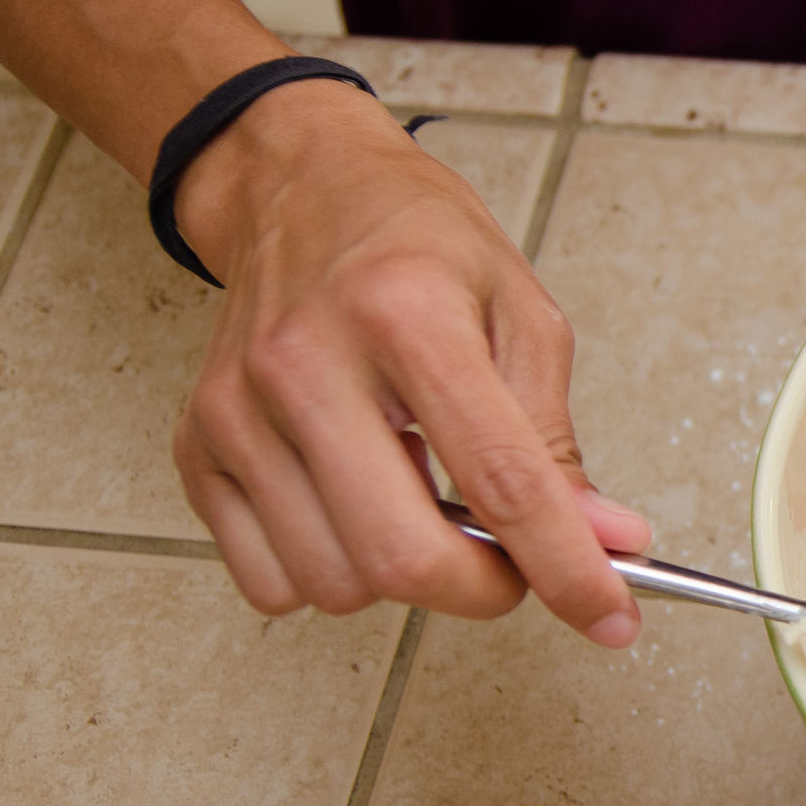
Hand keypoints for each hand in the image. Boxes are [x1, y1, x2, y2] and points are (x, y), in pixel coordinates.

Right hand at [171, 79, 651, 644]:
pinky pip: (270, 583)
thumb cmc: (417, 245)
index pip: (500, 480)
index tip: (609, 616)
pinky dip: (330, 573)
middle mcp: (305, 363)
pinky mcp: (196, 448)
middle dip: (482, 590)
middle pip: (402, 557)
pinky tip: (356, 504)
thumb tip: (604, 541)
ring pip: (335, 585)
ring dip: (403, 578)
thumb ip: (557, 439)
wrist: (299, 189)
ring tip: (421, 499)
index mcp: (406, 313)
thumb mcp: (521, 313)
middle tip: (514, 560)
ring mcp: (238, 412)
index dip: (565, 566)